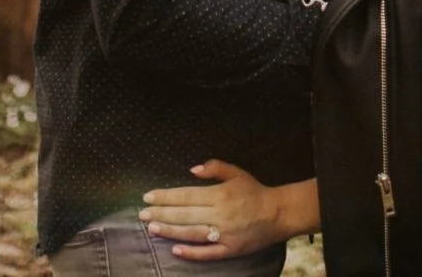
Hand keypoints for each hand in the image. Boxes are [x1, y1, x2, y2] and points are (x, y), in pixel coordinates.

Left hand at [139, 161, 313, 260]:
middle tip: (142, 215)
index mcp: (219, 195)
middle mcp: (219, 214)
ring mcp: (224, 234)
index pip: (186, 195)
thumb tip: (192, 169)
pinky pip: (207, 253)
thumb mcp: (237, 173)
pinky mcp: (230, 250)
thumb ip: (215, 168)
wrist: (279, 213)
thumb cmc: (255, 192)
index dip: (165, 196)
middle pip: (184, 214)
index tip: (148, 197)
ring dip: (170, 231)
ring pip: (191, 233)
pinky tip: (175, 250)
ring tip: (152, 229)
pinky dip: (191, 252)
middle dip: (161, 214)